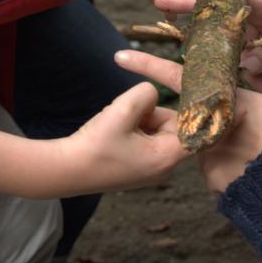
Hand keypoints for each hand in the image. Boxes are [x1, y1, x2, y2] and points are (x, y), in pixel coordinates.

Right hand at [67, 81, 188, 190]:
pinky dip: (132, 128)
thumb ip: (146, 93)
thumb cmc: (94, 145)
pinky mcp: (139, 165)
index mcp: (167, 157)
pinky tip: (113, 132)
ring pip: (157, 128)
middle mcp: (165, 166)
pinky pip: (145, 138)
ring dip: (139, 118)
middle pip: (172, 124)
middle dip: (151, 112)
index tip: (184, 96)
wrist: (66, 170)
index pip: (195, 128)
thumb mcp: (123, 109)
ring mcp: (151, 168)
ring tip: (116, 124)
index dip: (191, 109)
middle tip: (126, 113)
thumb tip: (153, 92)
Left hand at [112, 49, 261, 193]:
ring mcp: (205, 152)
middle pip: (194, 125)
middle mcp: (207, 123)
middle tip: (241, 138)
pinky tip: (253, 176)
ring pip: (206, 153)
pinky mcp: (211, 179)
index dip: (147, 65)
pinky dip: (231, 177)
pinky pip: (216, 177)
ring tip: (258, 158)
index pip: (175, 77)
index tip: (120, 55)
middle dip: (206, 132)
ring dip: (224, 157)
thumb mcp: (261, 105)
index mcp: (219, 97)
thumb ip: (232, 106)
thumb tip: (219, 117)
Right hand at [156, 0, 261, 75]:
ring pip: (244, 52)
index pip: (218, 0)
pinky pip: (260, 55)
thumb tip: (247, 67)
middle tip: (227, 88)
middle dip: (228, 64)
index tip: (159, 1)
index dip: (187, 1)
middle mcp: (256, 8)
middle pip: (226, 37)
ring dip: (253, 75)